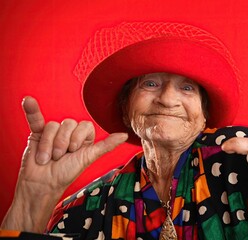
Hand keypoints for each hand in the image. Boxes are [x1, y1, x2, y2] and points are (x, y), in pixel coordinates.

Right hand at [1, 96, 127, 231]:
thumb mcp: (89, 158)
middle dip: (63, 142)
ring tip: (47, 158)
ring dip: (49, 144)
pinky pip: (35, 118)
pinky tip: (28, 100)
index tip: (74, 151)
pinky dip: (31, 110)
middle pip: (69, 123)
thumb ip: (106, 145)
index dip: (78, 138)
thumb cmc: (66, 173)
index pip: (85, 125)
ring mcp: (52, 132)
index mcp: (84, 137)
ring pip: (53, 125)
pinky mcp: (37, 134)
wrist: (42, 184)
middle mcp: (69, 133)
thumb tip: (125, 135)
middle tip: (59, 157)